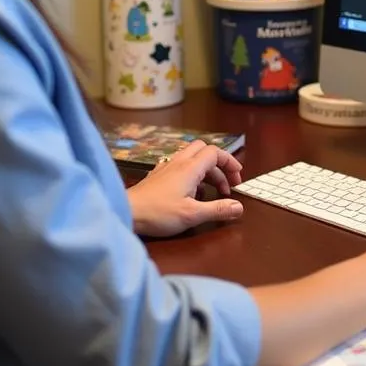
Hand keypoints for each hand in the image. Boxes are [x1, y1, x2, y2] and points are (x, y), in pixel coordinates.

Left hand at [126, 139, 244, 237]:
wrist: (127, 212)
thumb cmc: (158, 213)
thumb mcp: (192, 215)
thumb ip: (217, 210)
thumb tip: (239, 207)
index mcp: (190, 167)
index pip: (215, 152)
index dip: (229, 162)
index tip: (237, 178)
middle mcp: (179, 162)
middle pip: (204, 150)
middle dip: (219, 164)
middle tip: (227, 184)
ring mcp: (166, 167)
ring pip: (192, 157)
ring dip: (207, 170)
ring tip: (213, 192)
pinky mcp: (158, 175)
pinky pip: (180, 166)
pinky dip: (192, 174)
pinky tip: (191, 192)